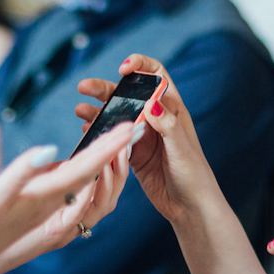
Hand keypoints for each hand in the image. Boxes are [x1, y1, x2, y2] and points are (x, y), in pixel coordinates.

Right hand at [0, 122, 134, 273]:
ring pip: (92, 196)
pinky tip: (79, 172)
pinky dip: (88, 182)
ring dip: (105, 171)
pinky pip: (77, 203)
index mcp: (46, 204)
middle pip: (98, 183)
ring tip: (115, 146)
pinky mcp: (44, 227)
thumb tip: (48, 151)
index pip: (86, 170)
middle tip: (132, 130)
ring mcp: (54, 224)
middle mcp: (58, 218)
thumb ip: (18, 175)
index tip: (128, 127)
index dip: (108, 148)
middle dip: (116, 157)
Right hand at [74, 54, 219, 223]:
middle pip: (128, 94)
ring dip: (98, 110)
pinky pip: (113, 137)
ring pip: (117, 115)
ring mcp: (143, 136)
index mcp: (172, 109)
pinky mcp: (133, 154)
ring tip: (79, 110)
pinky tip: (87, 129)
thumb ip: (167, 125)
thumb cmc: (194, 175)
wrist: (189, 207)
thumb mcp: (182, 148)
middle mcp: (156, 118)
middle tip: (84, 87)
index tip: (123, 69)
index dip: (140, 66)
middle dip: (106, 88)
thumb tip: (151, 102)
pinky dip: (99, 131)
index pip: (156, 76)